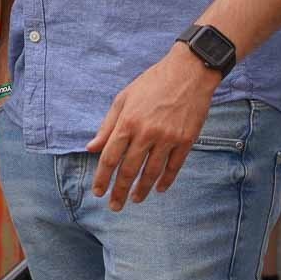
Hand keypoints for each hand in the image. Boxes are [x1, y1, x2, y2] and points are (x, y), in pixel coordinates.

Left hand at [86, 44, 219, 210]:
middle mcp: (146, 133)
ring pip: (152, 172)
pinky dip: (166, 180)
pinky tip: (158, 189)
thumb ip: (107, 125)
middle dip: (119, 191)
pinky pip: (174, 167)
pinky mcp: (186, 140)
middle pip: (129, 170)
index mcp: (128, 122)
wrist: (188, 73)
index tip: (97, 192)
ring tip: (134, 199)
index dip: (102, 177)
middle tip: (114, 206)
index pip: (110, 157)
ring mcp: (168, 138)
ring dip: (142, 189)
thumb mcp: (123, 98)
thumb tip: (92, 147)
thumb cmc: (152, 83)